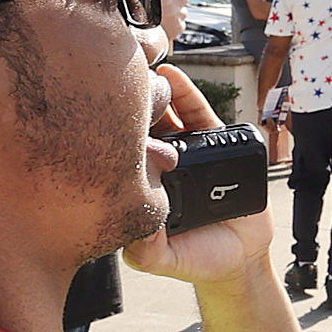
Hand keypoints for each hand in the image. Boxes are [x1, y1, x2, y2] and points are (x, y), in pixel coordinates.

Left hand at [127, 67, 272, 282]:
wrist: (241, 260)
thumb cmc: (196, 260)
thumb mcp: (162, 260)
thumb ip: (145, 251)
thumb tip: (135, 231)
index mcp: (145, 186)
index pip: (121, 154)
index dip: (108, 136)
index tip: (91, 117)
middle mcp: (163, 166)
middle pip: (142, 129)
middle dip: (127, 108)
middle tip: (108, 83)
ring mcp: (189, 154)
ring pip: (167, 116)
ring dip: (153, 93)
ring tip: (136, 71)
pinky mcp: (217, 145)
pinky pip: (199, 114)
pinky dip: (186, 92)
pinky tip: (171, 75)